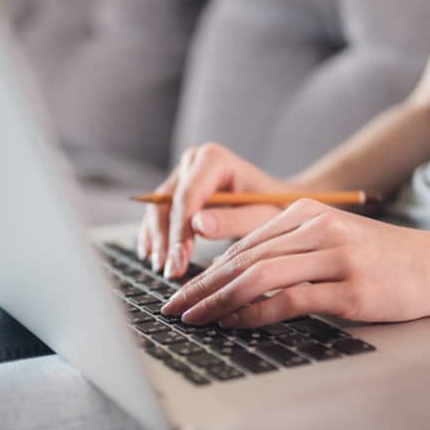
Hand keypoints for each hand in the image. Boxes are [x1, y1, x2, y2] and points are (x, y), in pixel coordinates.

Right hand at [137, 143, 294, 278]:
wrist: (278, 200)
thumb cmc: (275, 207)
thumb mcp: (263, 216)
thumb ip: (234, 220)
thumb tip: (198, 225)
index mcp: (214, 159)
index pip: (187, 197)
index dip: (180, 231)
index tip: (180, 260)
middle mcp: (193, 160)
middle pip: (167, 202)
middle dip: (166, 239)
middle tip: (169, 270)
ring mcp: (182, 173)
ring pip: (158, 208)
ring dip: (156, 239)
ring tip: (161, 268)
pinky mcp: (177, 189)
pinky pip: (158, 212)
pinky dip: (154, 235)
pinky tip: (152, 256)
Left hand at [162, 199, 429, 327]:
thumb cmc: (386, 260)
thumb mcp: (334, 243)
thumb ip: (289, 253)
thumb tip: (238, 281)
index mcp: (307, 213)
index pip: (243, 244)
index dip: (207, 271)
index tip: (182, 293)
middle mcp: (316, 229)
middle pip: (243, 259)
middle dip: (201, 287)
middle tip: (173, 310)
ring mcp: (334, 257)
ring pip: (258, 276)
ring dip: (218, 301)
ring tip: (194, 320)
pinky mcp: (350, 287)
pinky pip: (289, 300)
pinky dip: (255, 313)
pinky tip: (233, 325)